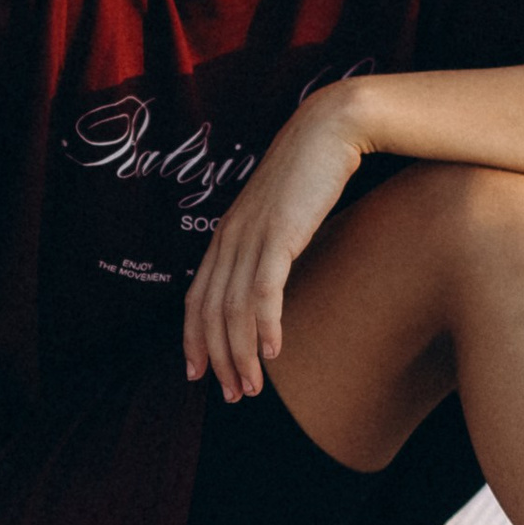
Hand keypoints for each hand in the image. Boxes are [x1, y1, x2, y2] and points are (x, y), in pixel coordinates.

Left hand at [183, 93, 366, 402]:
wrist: (331, 129)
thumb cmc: (312, 173)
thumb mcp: (281, 215)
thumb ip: (269, 246)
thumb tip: (271, 280)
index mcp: (226, 235)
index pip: (196, 297)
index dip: (192, 340)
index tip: (197, 375)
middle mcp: (230, 237)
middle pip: (210, 312)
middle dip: (217, 359)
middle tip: (232, 395)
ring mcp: (252, 235)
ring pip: (234, 309)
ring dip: (241, 355)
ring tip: (252, 388)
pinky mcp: (280, 232)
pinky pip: (265, 290)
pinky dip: (266, 326)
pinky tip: (274, 353)